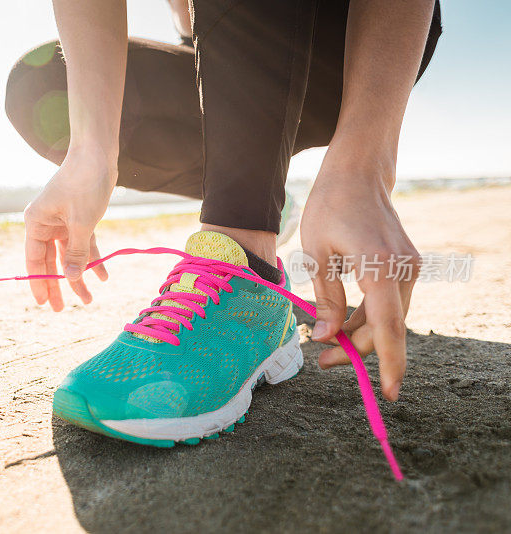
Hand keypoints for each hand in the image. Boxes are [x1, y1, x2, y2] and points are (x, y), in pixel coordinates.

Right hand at [23, 149, 113, 310]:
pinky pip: (84, 244)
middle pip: (50, 262)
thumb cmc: (85, 183)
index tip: (44, 304)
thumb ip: (76, 253)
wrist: (98, 154)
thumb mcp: (82, 223)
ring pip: (69, 256)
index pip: (34, 260)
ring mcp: (63, 222)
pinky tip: (103, 276)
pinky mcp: (79, 218)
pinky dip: (93, 258)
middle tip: (60, 311)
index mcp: (37, 222)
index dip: (39, 283)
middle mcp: (46, 224)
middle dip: (59, 285)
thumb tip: (72, 279)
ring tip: (88, 300)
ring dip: (79, 275)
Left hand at [300, 149, 419, 400]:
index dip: (389, 363)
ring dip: (360, 335)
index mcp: (379, 267)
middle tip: (320, 360)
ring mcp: (408, 268)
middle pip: (386, 327)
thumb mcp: (316, 253)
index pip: (388, 326)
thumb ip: (325, 299)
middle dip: (357, 350)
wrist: (358, 173)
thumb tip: (326, 339)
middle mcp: (403, 270)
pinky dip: (367, 317)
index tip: (388, 393)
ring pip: (388, 318)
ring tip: (325, 345)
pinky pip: (388, 303)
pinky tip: (341, 324)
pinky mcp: (405, 266)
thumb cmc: (330, 207)